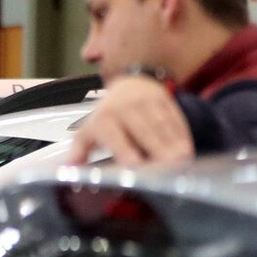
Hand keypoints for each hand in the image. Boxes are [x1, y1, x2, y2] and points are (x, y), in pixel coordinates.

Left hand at [68, 75, 194, 165]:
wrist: (131, 84)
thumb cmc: (106, 117)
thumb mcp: (87, 132)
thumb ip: (79, 152)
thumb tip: (68, 170)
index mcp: (105, 119)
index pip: (116, 136)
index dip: (126, 151)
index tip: (134, 166)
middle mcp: (128, 109)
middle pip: (145, 133)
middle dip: (156, 151)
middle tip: (165, 171)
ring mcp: (150, 103)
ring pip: (163, 127)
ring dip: (172, 146)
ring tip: (180, 165)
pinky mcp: (167, 101)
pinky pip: (176, 120)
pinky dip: (182, 136)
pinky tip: (187, 152)